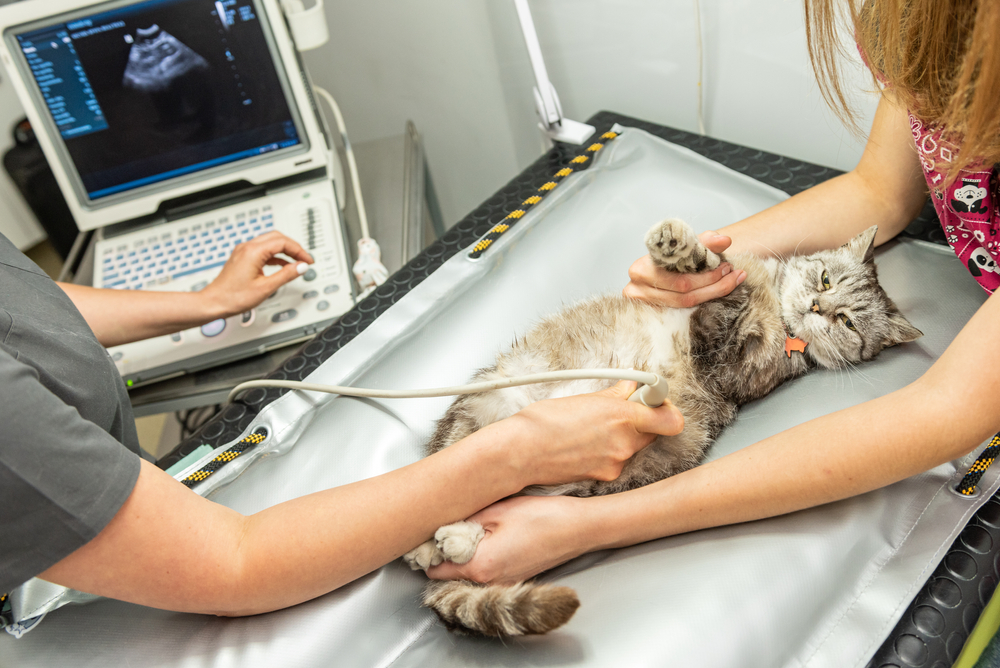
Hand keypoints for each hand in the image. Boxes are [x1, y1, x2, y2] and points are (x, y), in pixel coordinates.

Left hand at [200, 231, 313, 316]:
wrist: (214, 303)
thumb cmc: (233, 297)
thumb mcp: (266, 288)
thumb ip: (286, 275)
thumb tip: (301, 267)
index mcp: (253, 252)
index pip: (282, 242)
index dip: (299, 251)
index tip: (307, 261)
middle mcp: (247, 247)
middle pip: (277, 237)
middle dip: (293, 247)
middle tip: (304, 259)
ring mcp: (243, 251)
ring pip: (269, 242)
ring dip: (285, 250)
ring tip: (296, 262)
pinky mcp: (242, 257)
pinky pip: (262, 250)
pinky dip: (275, 255)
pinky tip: (282, 265)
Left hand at [426, 495, 586, 583]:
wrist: (578, 528)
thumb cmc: (542, 517)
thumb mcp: (497, 510)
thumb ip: (464, 520)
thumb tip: (440, 525)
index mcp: (480, 566)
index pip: (435, 568)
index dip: (428, 549)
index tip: (428, 530)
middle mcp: (489, 582)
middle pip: (449, 573)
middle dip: (444, 551)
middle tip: (448, 524)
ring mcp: (503, 583)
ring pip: (467, 572)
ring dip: (462, 553)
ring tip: (469, 526)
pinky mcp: (513, 578)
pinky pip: (484, 571)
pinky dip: (479, 556)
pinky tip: (487, 534)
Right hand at [500, 380, 684, 486]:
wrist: (522, 452)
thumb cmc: (544, 422)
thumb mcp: (583, 398)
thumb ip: (615, 395)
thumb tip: (630, 388)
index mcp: (623, 416)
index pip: (671, 419)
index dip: (664, 408)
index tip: (654, 400)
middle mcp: (625, 442)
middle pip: (654, 431)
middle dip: (642, 420)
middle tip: (618, 411)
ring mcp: (616, 462)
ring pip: (633, 446)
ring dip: (622, 436)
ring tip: (591, 430)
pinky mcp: (605, 476)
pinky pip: (617, 461)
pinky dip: (606, 452)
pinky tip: (584, 446)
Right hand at [623, 231, 744, 306]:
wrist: (653, 269)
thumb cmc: (667, 257)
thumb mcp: (683, 245)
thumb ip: (704, 241)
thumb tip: (725, 240)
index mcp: (641, 268)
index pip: (679, 275)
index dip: (707, 274)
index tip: (728, 266)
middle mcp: (636, 289)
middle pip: (682, 293)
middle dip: (714, 285)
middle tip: (733, 275)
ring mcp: (641, 305)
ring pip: (683, 304)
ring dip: (711, 294)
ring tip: (730, 282)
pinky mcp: (648, 315)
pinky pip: (679, 313)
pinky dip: (701, 303)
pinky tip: (716, 293)